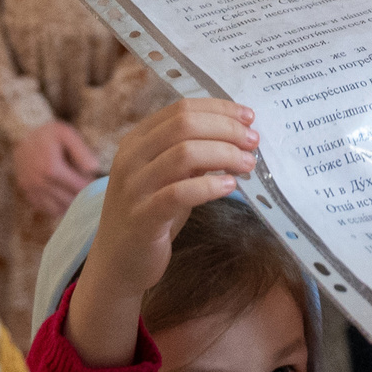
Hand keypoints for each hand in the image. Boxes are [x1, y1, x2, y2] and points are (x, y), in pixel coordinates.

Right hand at [11, 120, 101, 218]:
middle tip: (94, 192)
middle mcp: (39, 181)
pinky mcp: (27, 193)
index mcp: (51, 168)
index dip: (93, 188)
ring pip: (60, 208)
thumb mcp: (66, 134)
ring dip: (73, 204)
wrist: (20, 135)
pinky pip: (47, 209)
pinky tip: (68, 198)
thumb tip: (94, 168)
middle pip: (71, 200)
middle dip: (85, 197)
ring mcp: (32, 189)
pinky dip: (60, 208)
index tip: (101, 186)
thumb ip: (81, 151)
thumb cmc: (48, 134)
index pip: (79, 188)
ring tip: (82, 195)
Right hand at [64, 99, 259, 365]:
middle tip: (253, 141)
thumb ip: (193, 154)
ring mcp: (133, 187)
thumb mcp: (170, 177)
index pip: (181, 108)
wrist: (118, 263)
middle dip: (226, 129)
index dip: (219, 108)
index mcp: (137, 140)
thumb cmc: (150, 214)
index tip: (248, 117)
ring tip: (248, 164)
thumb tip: (235, 133)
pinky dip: (209, 185)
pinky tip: (230, 185)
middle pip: (184, 124)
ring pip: (183, 154)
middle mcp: (131, 158)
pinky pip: (178, 193)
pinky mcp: (142, 217)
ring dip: (224, 153)